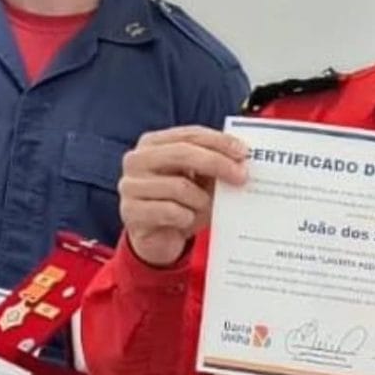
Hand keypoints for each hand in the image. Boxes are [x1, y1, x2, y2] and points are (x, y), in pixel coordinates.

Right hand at [119, 126, 247, 265]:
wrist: (158, 239)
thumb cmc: (181, 203)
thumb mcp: (199, 180)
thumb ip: (214, 165)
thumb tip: (241, 160)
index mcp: (154, 142)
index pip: (190, 134)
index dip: (219, 141)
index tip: (244, 152)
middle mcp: (137, 159)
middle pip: (183, 153)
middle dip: (217, 163)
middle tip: (241, 176)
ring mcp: (130, 185)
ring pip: (179, 187)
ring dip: (201, 200)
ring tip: (205, 208)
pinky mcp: (130, 211)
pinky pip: (170, 211)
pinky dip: (187, 217)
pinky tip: (187, 220)